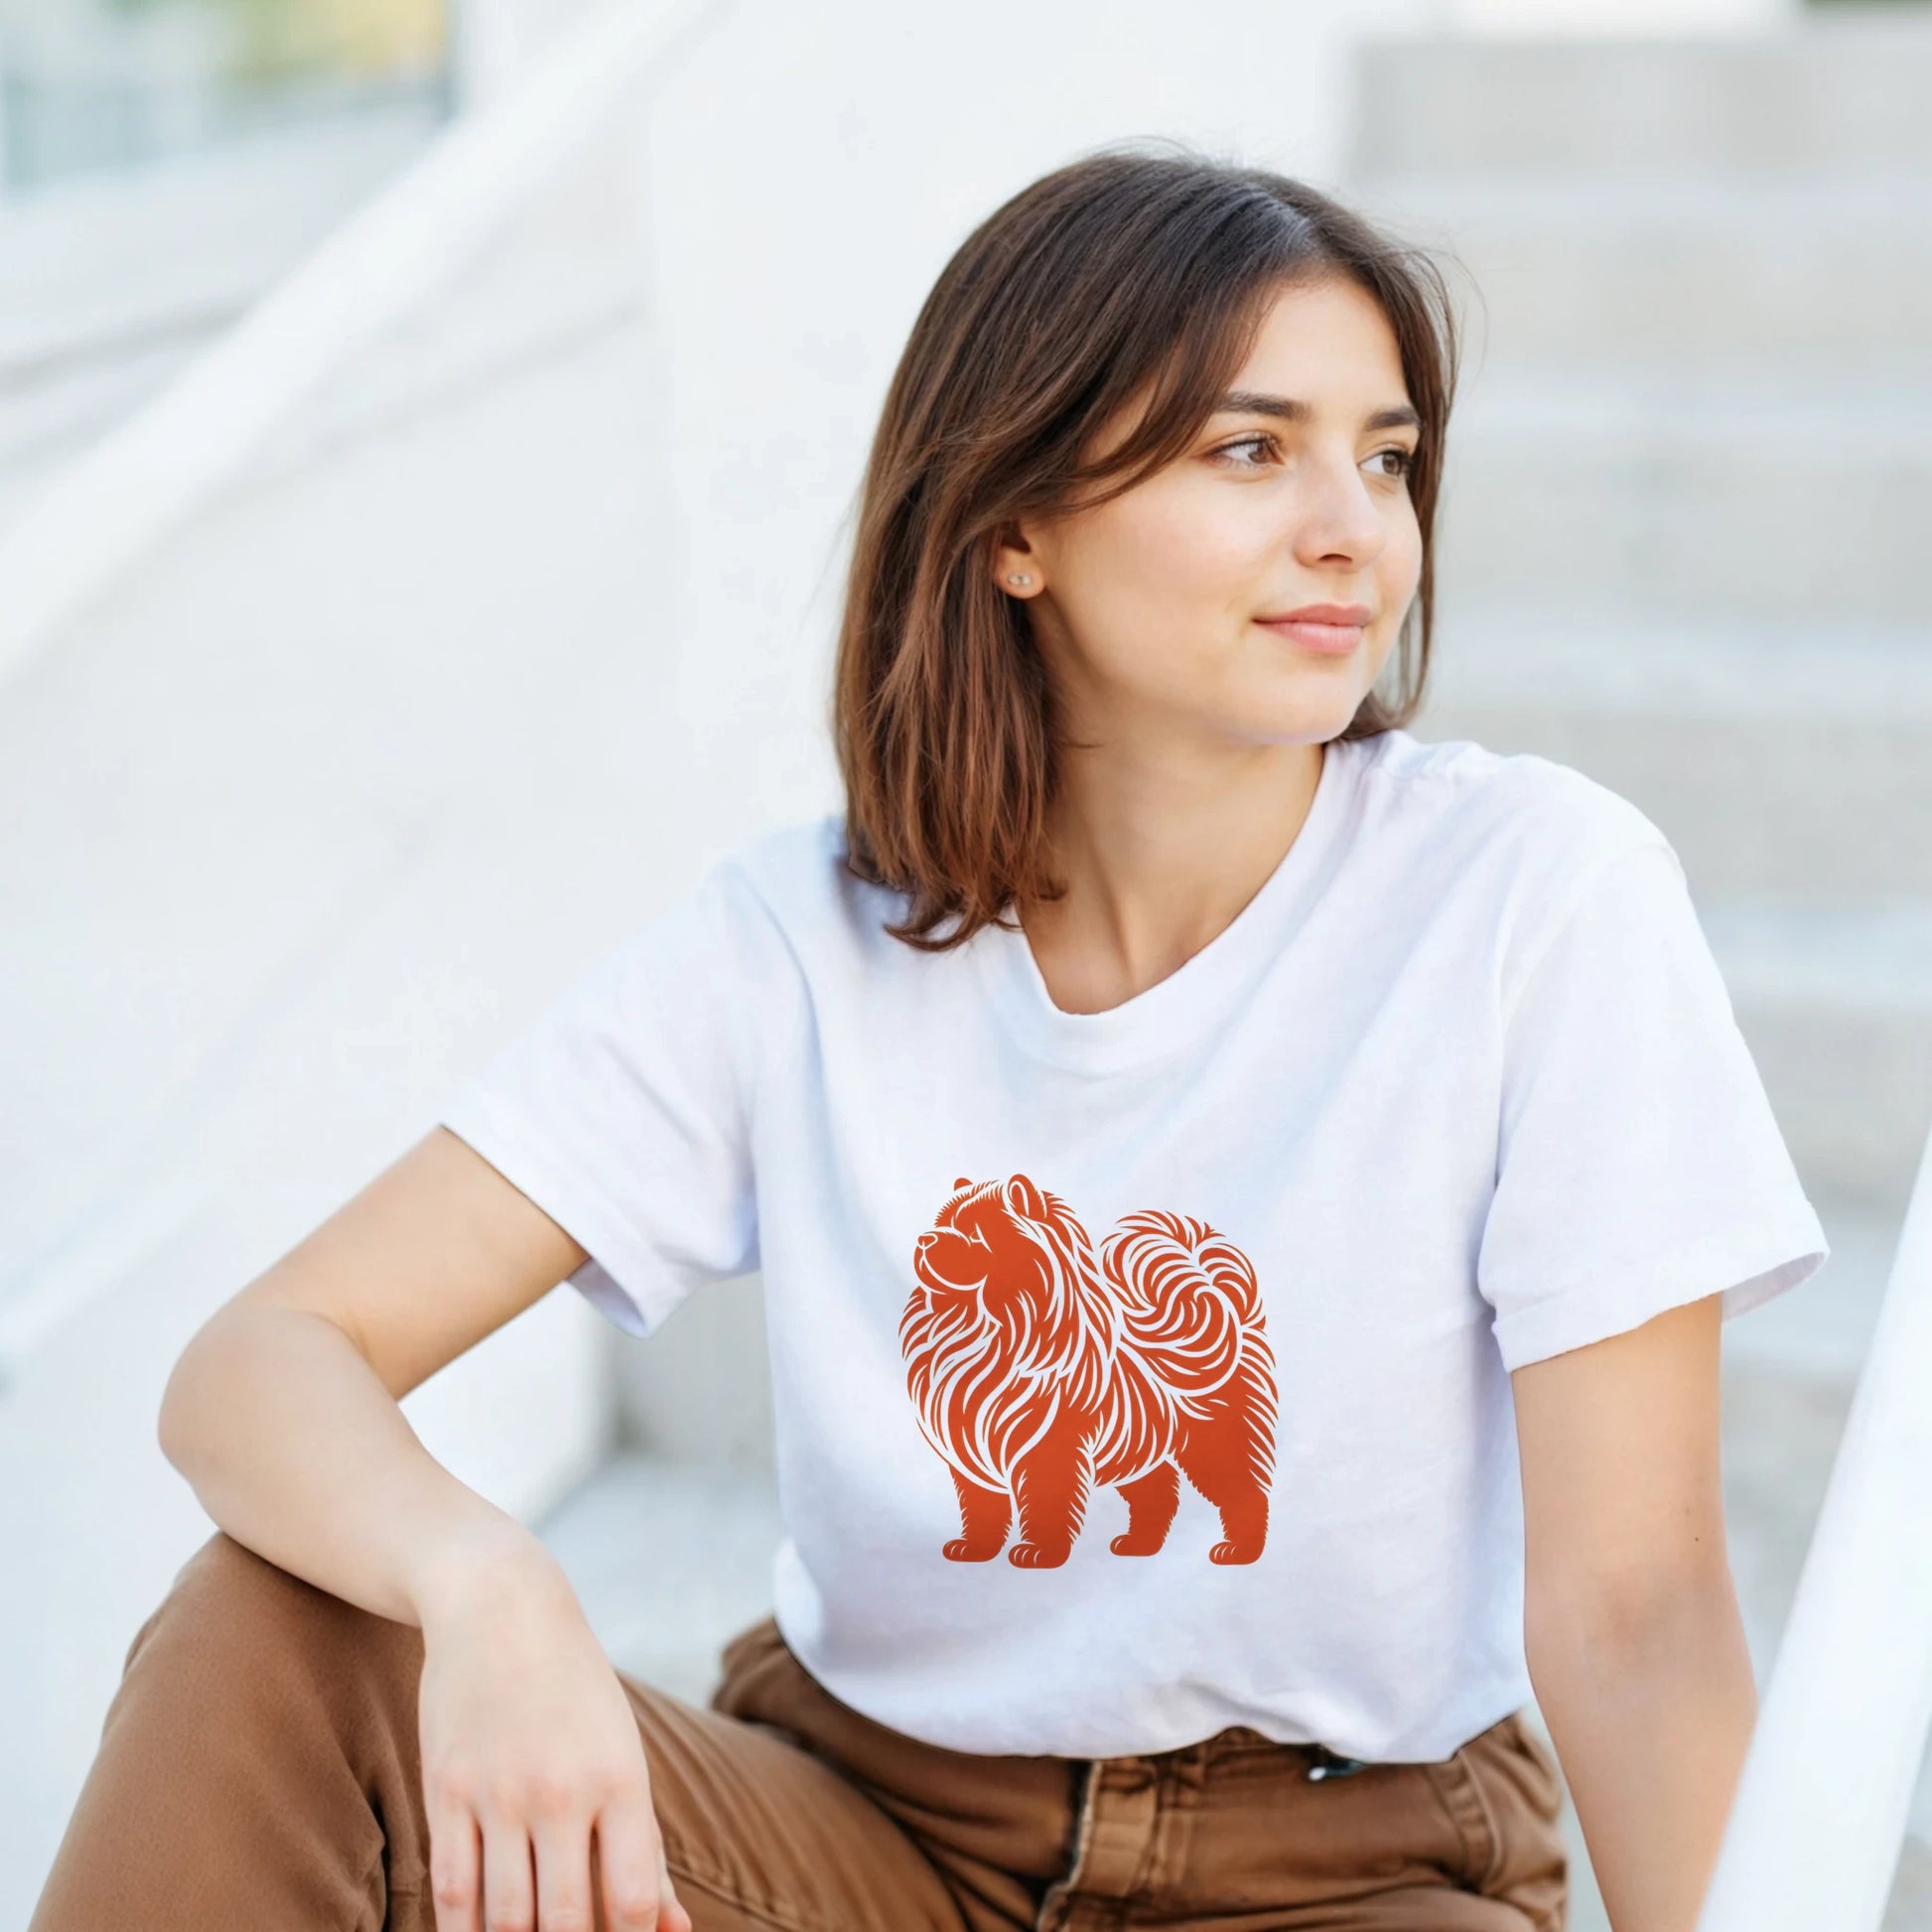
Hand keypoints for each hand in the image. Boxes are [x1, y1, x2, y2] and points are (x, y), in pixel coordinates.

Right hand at [415, 1549, 693, 1931]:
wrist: (502, 1608)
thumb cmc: (577, 1693)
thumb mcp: (625, 1756)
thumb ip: (647, 1849)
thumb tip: (678, 1931)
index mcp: (621, 1779)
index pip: (633, 1899)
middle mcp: (562, 1790)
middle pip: (566, 1923)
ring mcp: (499, 1792)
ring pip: (504, 1920)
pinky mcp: (445, 1791)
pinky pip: (449, 1892)